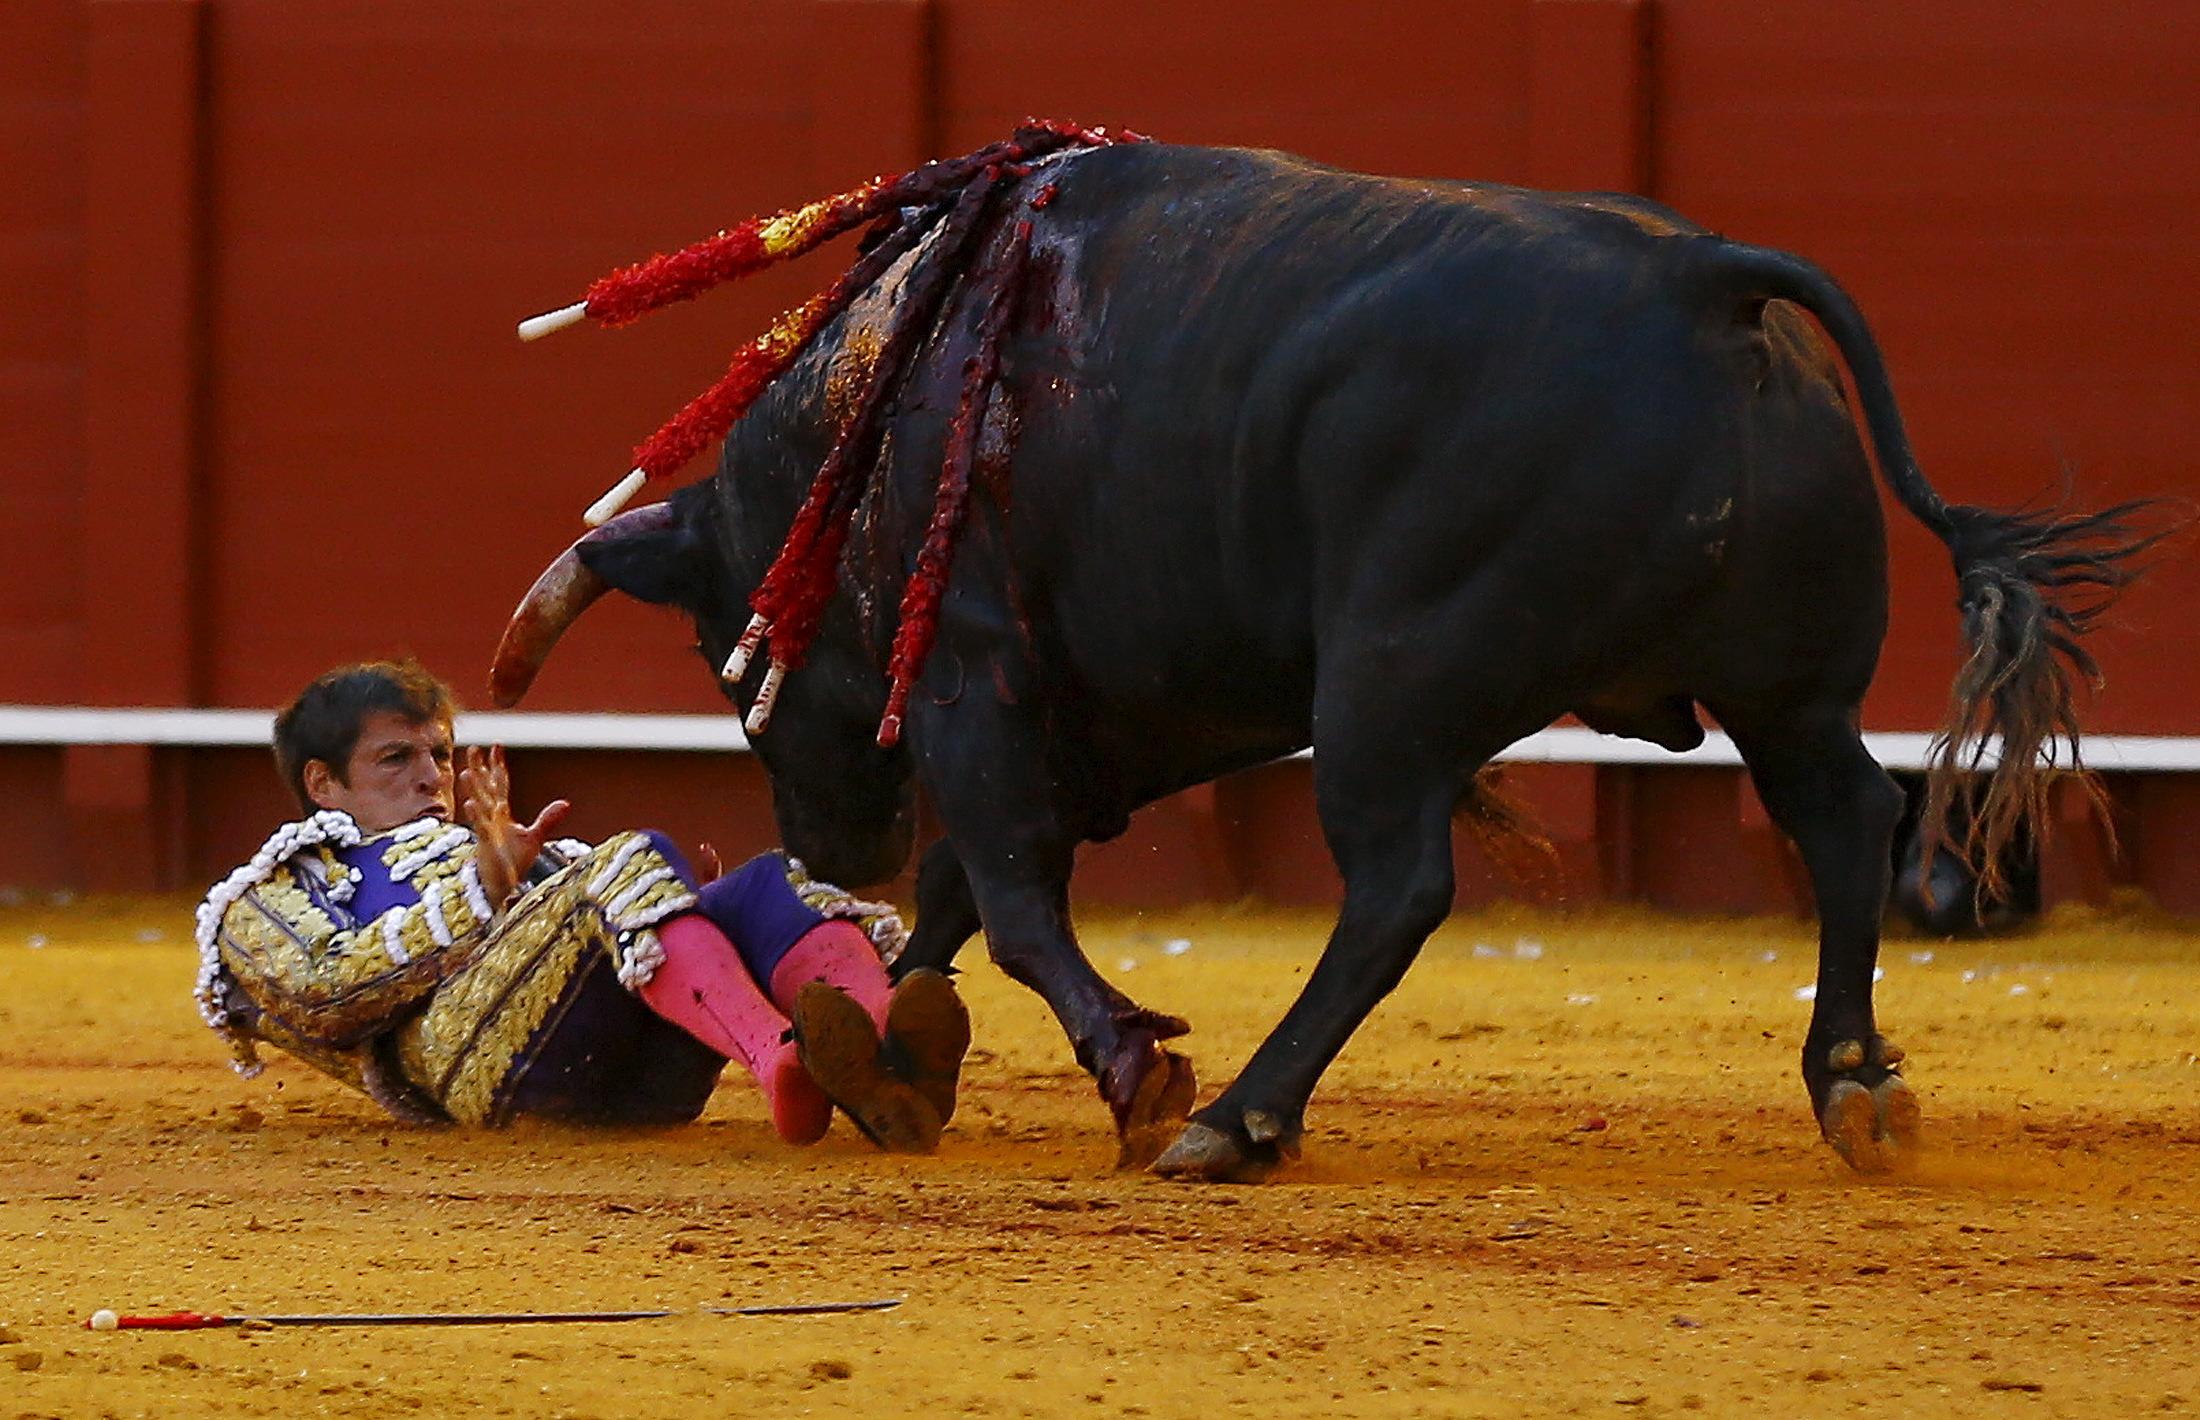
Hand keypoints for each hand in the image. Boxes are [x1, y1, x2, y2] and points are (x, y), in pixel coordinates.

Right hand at [457, 746, 570, 910]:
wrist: (501, 886)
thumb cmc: (512, 862)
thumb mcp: (534, 838)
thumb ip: (547, 820)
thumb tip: (565, 804)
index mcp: (502, 814)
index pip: (500, 784)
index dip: (498, 765)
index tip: (496, 745)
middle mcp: (492, 818)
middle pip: (485, 788)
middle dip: (479, 768)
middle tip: (473, 747)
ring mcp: (487, 830)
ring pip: (480, 805)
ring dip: (474, 789)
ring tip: (468, 771)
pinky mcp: (486, 845)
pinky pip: (480, 827)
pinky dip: (476, 816)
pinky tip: (470, 804)